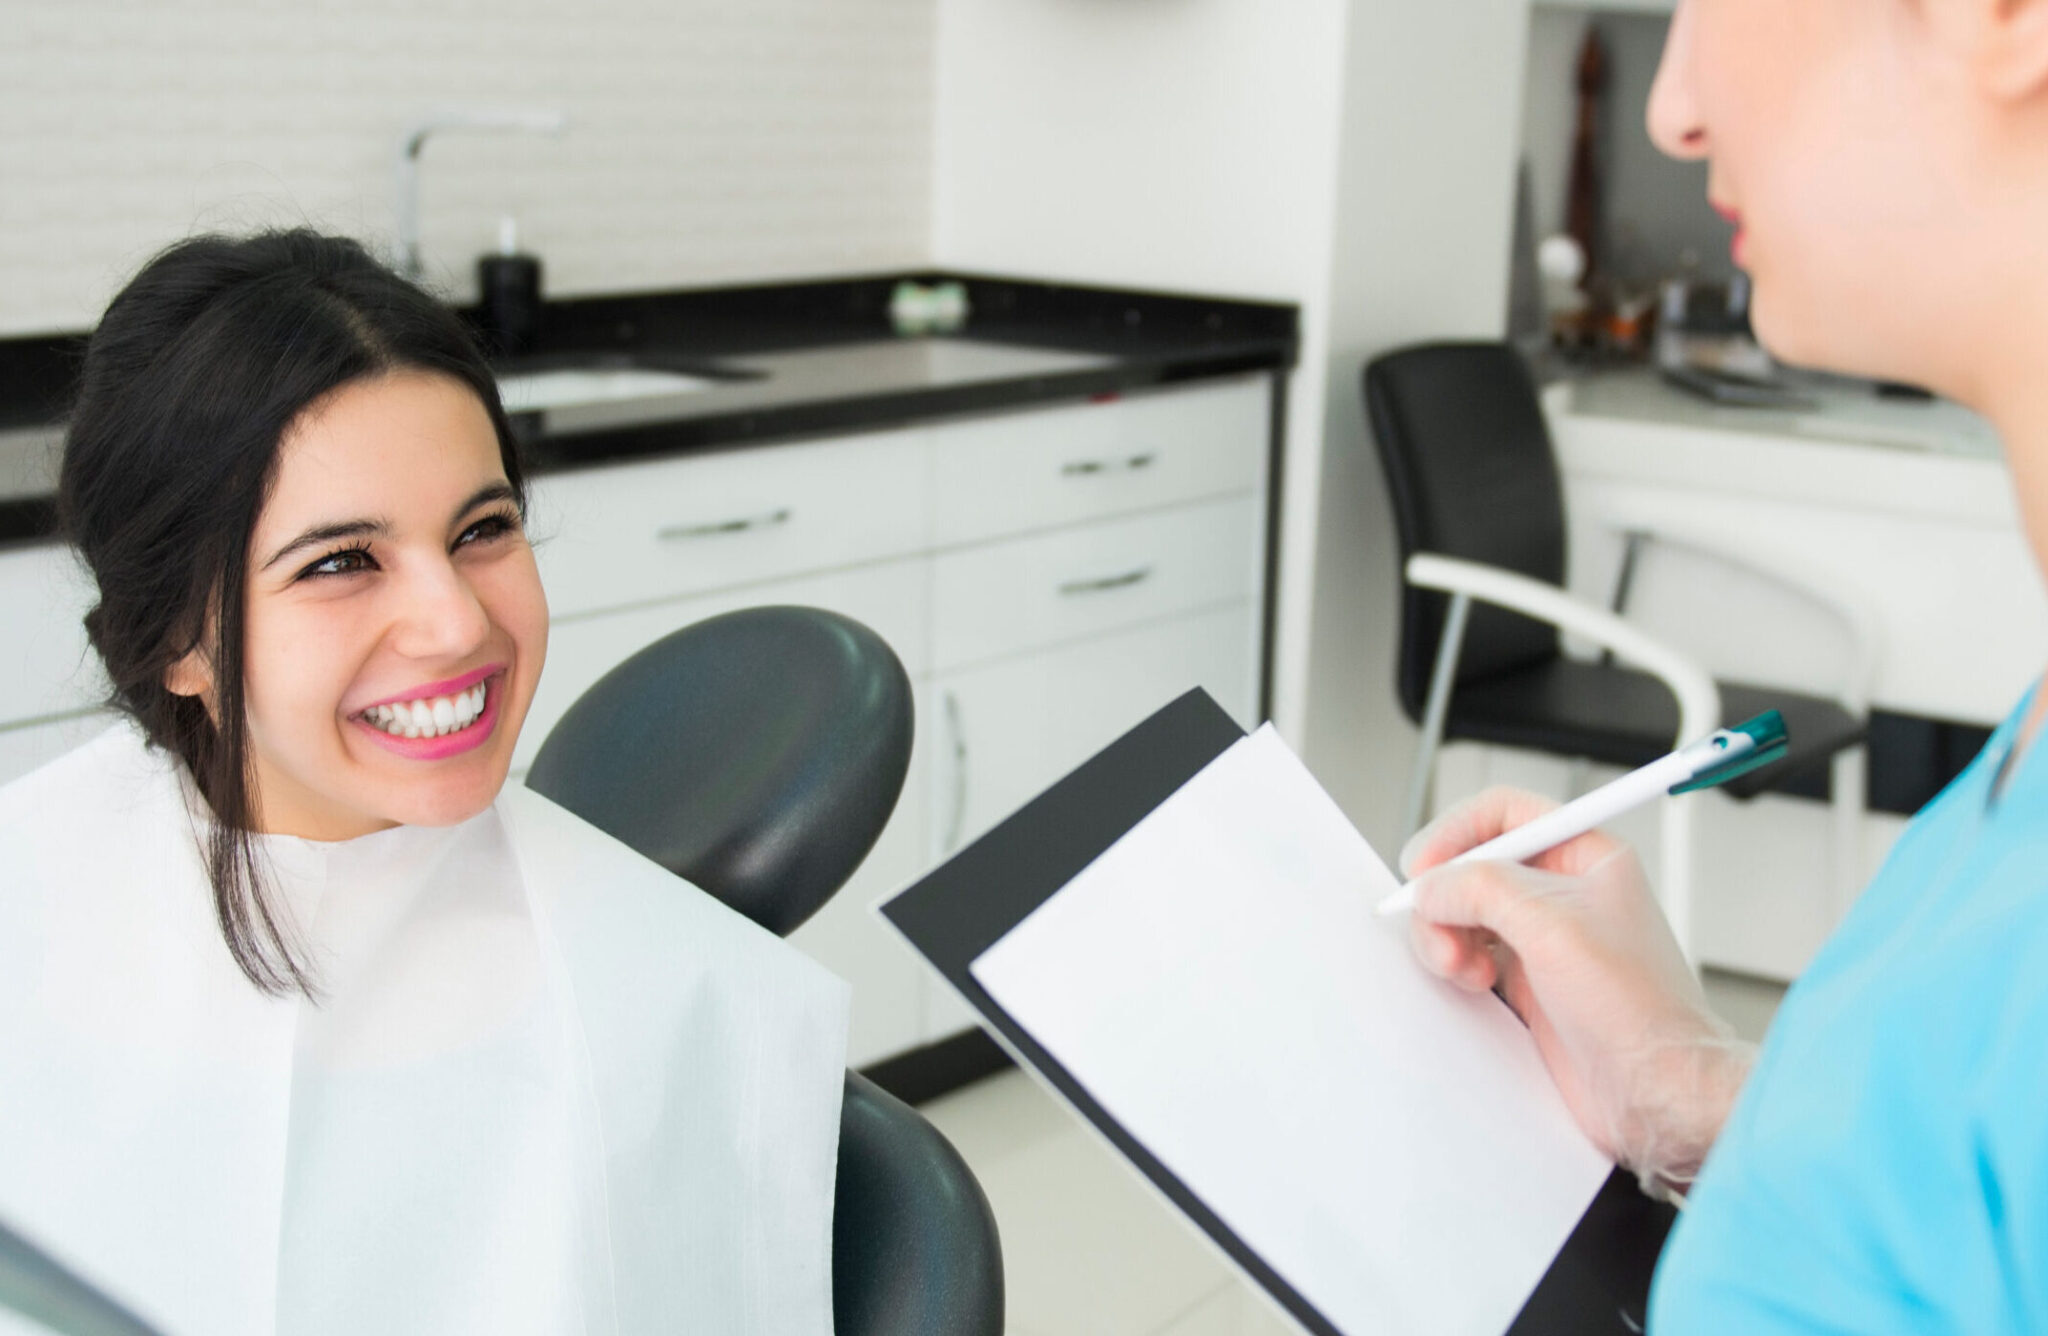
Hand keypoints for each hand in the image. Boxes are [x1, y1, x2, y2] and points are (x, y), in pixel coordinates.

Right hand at [1401, 787, 1754, 1196]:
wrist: (1653, 1088)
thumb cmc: (1638, 1009)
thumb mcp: (1551, 926)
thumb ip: (1480, 889)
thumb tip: (1431, 885)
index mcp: (1585, 857)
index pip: (1504, 814)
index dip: (1457, 833)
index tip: (1425, 866)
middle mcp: (1563, 892)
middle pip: (1474, 865)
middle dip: (1446, 895)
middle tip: (1436, 925)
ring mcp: (1543, 937)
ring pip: (1465, 912)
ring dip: (1447, 934)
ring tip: (1459, 965)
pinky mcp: (1528, 981)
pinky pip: (1470, 953)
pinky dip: (1456, 963)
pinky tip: (1473, 982)